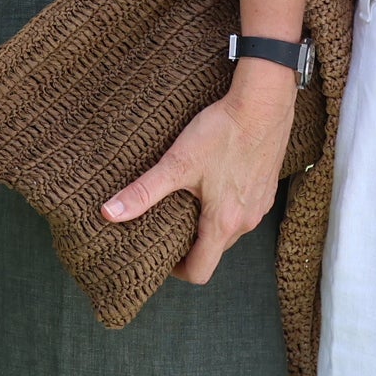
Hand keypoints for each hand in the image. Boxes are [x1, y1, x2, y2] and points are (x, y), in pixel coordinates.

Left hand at [99, 58, 296, 283]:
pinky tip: (210, 182)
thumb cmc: (222, 133)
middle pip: (214, 250)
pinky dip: (224, 207)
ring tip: (185, 203)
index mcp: (223, 223)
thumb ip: (143, 192)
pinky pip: (243, 210)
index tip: (160, 258)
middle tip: (166, 226)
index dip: (177, 270)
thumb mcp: (177, 163)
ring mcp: (260, 205)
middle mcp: (246, 222)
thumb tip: (109, 213)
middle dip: (190, 245)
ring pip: (229, 230)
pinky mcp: (266, 188)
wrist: (264, 104)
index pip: (201, 271)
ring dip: (207, 225)